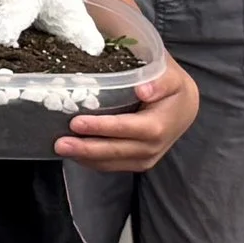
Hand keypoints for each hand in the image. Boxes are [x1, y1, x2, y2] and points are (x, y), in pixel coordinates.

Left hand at [59, 58, 198, 170]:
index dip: (103, 127)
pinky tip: (72, 153)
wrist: (183, 107)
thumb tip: (143, 90)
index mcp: (161, 123)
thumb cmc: (171, 87)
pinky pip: (111, 166)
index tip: (77, 123)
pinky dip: (90, 161)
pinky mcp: (137, 162)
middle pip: (117, 150)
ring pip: (111, 163)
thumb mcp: (171, 76)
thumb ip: (161, 81)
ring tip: (60, 148)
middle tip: (60, 143)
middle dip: (87, 148)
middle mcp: (154, 146)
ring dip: (85, 157)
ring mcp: (146, 157)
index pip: (130, 128)